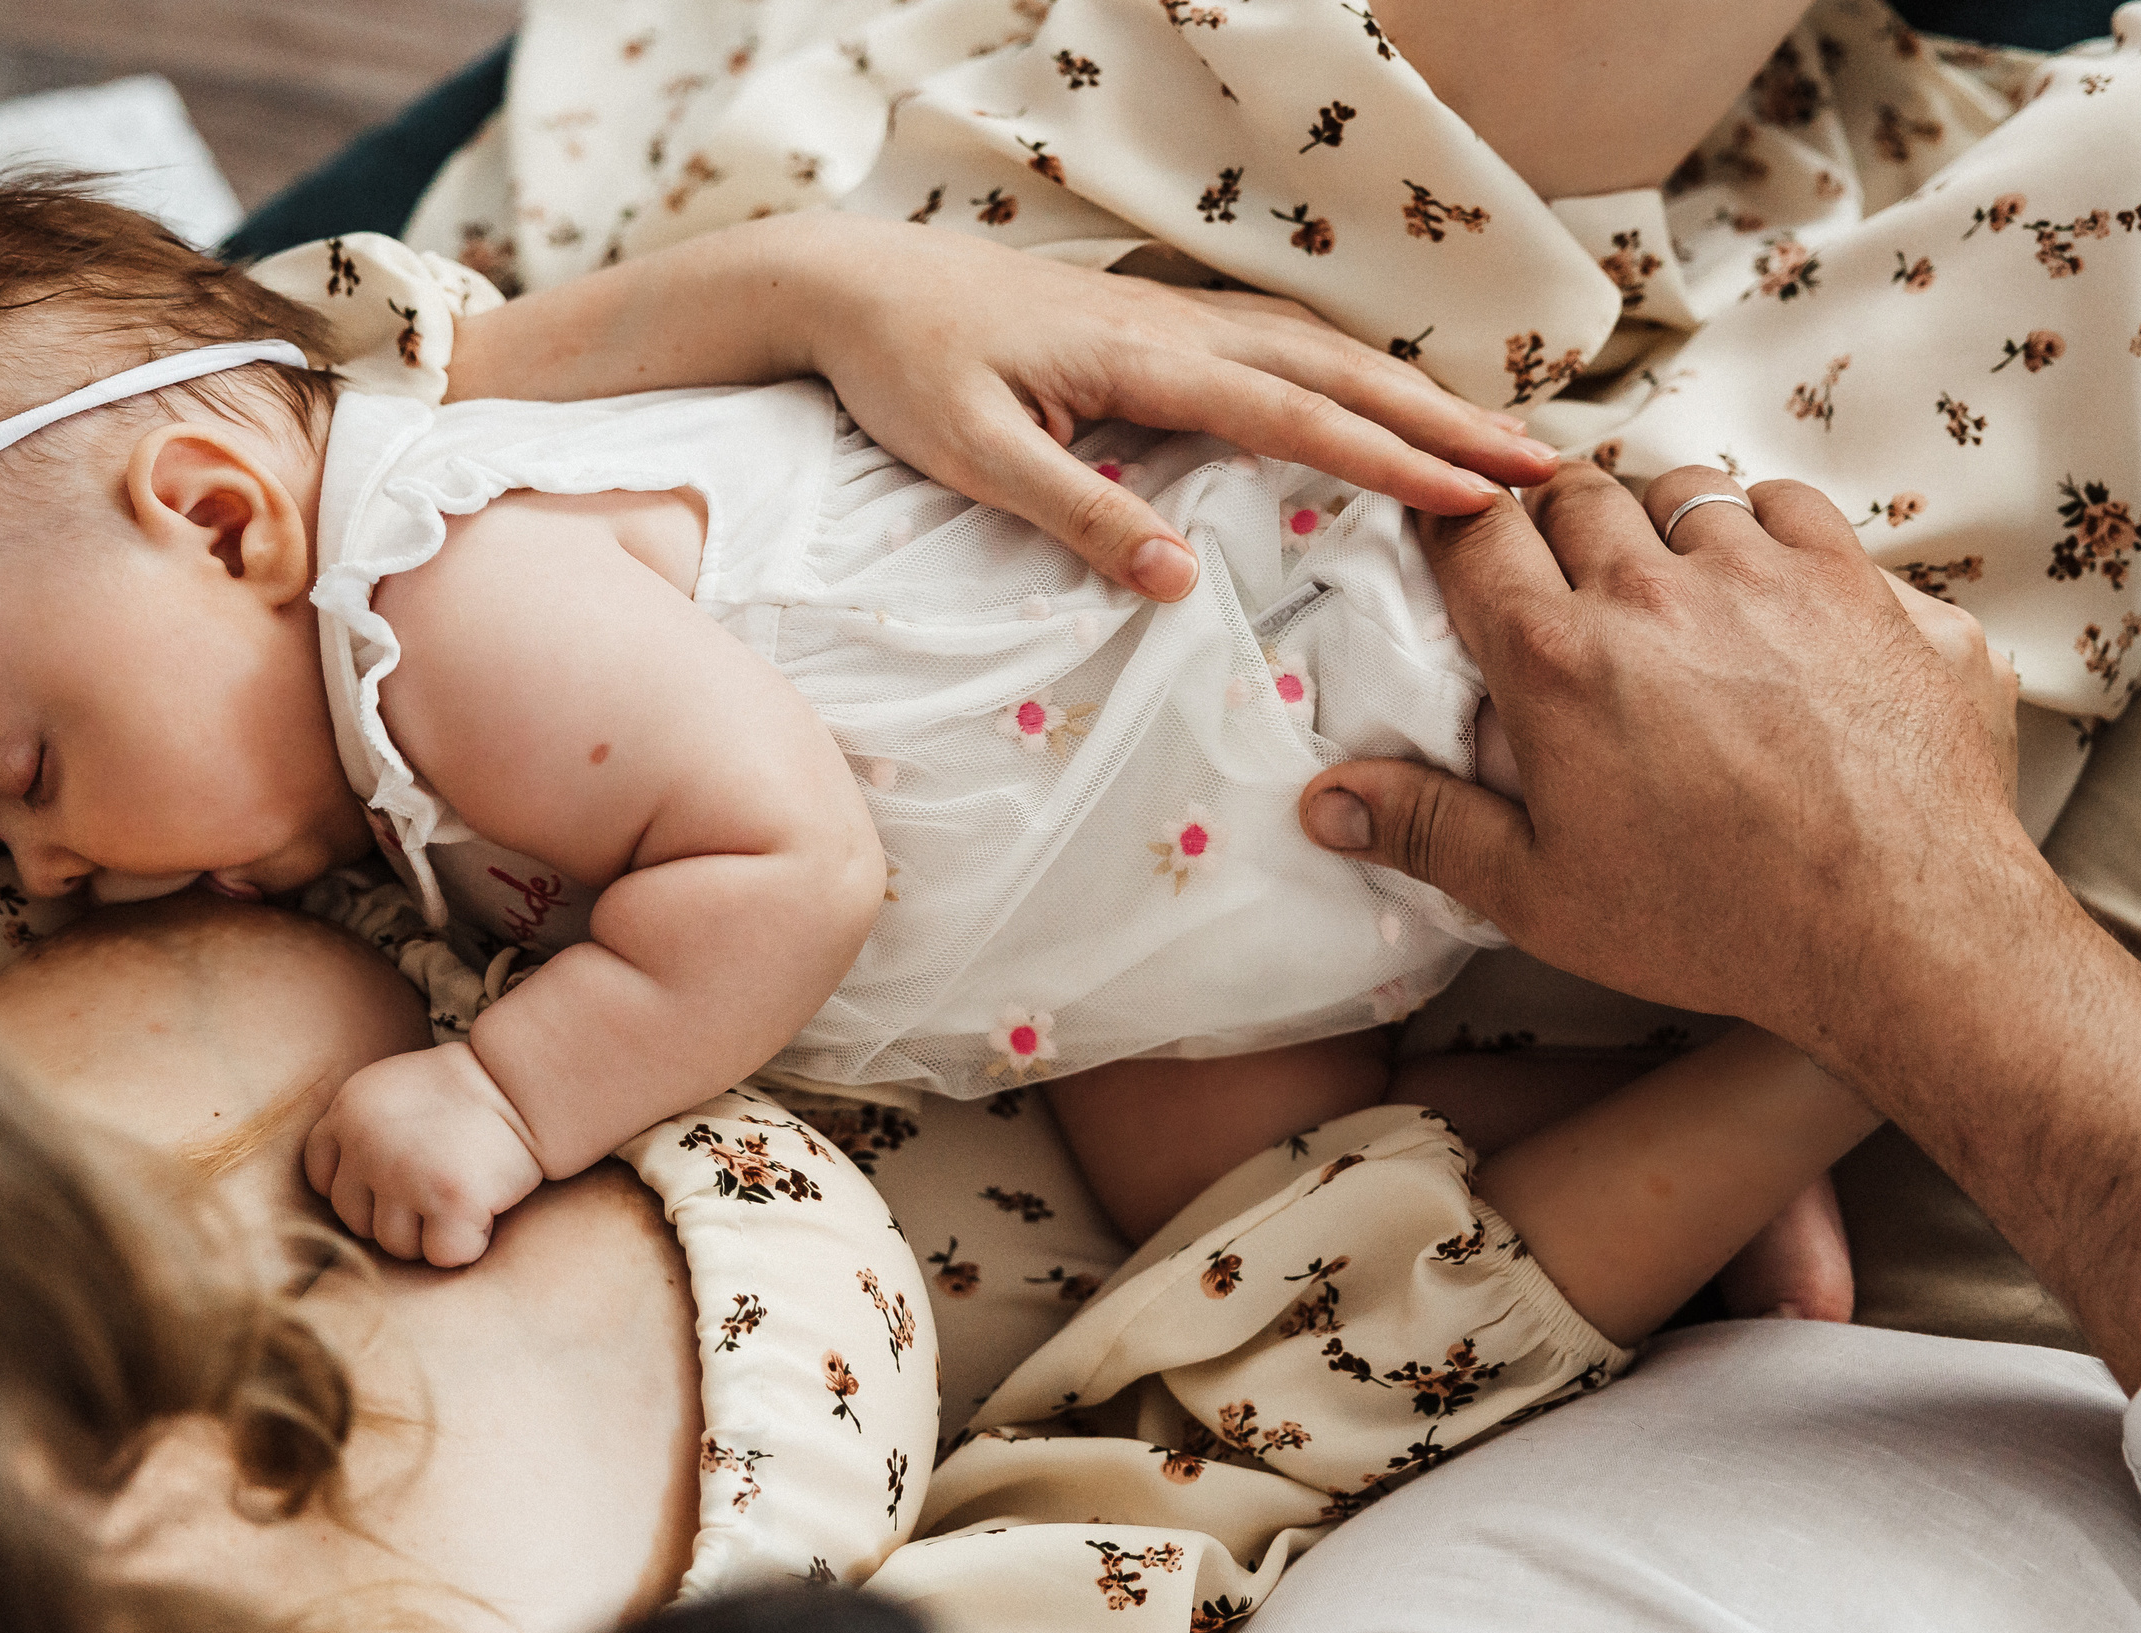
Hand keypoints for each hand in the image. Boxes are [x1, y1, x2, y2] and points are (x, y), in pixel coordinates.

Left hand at [303, 1042, 544, 1265]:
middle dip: (398, 1217)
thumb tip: (349, 1207)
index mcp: (348, 1111)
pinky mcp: (449, 1201)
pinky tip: (485, 1207)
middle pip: (357, 1221)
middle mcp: (366, 1143)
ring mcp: (405, 1174)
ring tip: (464, 1193)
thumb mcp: (395, 1093)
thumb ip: (362, 1135)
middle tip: (440, 1187)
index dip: (361, 1189)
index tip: (397, 1181)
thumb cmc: (468, 1094)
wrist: (527, 1082)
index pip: (322, 1178)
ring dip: (432, 1233)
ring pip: (397, 1246)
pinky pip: (444, 1255)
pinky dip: (469, 1242)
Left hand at [448, 212, 1558, 602]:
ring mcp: (1172, 317)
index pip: (1298, 419)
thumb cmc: (904, 373)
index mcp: (1146, 360)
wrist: (849, 285)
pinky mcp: (1154, 324)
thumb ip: (1076, 512)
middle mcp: (1178, 327)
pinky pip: (1280, 347)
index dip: (1394, 463)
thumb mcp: (973, 456)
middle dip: (1447, 421)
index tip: (1481, 501)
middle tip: (1544, 468)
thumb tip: (1177, 586)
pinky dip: (1350, 374)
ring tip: (1493, 442)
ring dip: (1412, 394)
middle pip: (1341, 373)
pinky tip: (1376, 402)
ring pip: (1322, 352)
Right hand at [1293, 461, 2140, 1386]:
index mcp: (1557, 659)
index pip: (1476, 535)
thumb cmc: (1716, 921)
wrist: (1903, 928)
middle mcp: (1655, 592)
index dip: (1452, 519)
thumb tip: (1324, 801)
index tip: (1451, 528)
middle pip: (1576, 493)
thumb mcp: (1540, 894)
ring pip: (1685, 490)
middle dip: (1551, 513)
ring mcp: (1769, 577)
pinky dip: (1765, 529)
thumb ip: (1425, 829)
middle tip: (1555, 560)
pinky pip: (1795, 508)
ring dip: (1658, 517)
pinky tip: (1763, 583)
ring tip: (1659, 569)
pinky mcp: (1862, 587)